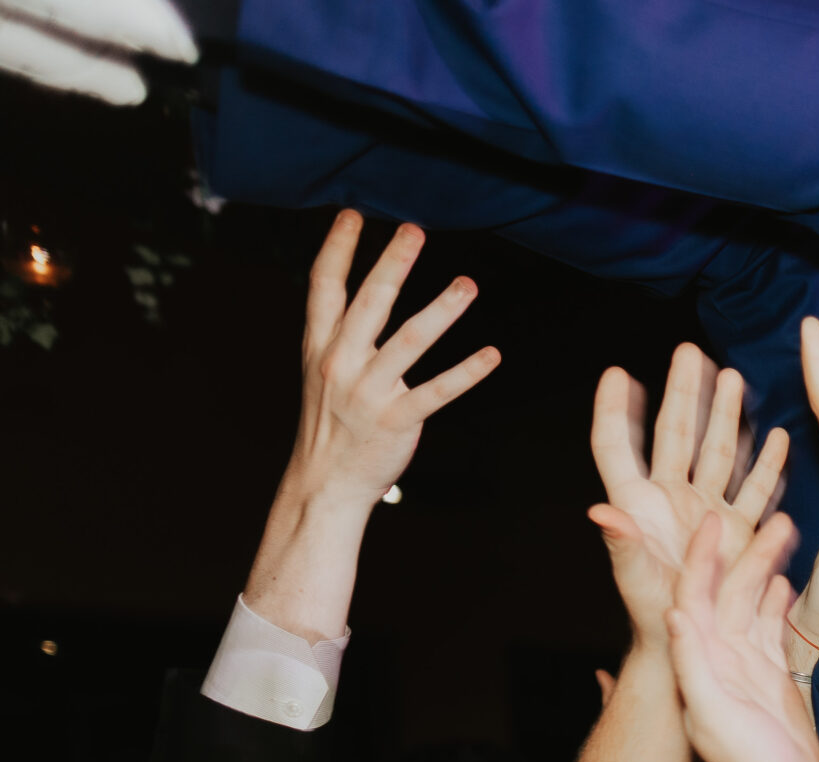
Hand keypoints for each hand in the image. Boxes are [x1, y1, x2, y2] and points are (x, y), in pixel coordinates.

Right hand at [285, 211, 500, 508]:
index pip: (324, 287)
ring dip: (441, 310)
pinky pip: (437, 391)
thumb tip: (360, 293)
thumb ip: (340, 333)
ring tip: (467, 284)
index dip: (338, 249)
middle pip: (369, 303)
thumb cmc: (331, 421)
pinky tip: (491, 354)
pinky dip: (467, 372)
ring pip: (409, 341)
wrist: (325, 481)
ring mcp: (368, 391)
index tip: (352, 215)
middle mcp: (340, 362)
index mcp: (320, 345)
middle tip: (415, 230)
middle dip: (392, 263)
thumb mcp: (323, 370)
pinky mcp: (396, 420)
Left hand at [589, 344, 788, 656]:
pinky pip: (755, 489)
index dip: (616, 411)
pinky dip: (767, 463)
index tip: (619, 373)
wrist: (694, 642)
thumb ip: (621, 542)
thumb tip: (600, 510)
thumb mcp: (636, 578)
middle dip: (683, 392)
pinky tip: (776, 435)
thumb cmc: (655, 614)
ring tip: (732, 376)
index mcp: (638, 504)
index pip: (619, 446)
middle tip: (689, 351)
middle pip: (675, 434)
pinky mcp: (740, 531)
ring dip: (725, 415)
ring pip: (717, 451)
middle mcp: (672, 499)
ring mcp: (708, 511)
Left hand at [665, 511, 818, 761]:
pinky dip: (777, 602)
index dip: (701, 557)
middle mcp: (718, 654)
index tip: (711, 522)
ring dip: (765, 567)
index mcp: (700, 657)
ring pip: (753, 602)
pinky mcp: (769, 674)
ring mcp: (744, 663)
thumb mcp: (714, 714)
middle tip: (771, 517)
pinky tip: (786, 581)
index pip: (695, 594)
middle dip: (745, 551)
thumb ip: (694, 663)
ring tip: (784, 532)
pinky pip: (770, 627)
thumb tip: (673, 613)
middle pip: (729, 589)